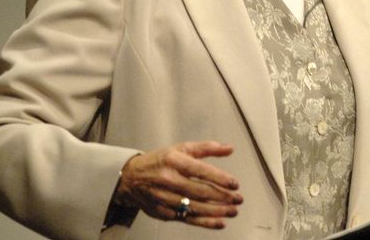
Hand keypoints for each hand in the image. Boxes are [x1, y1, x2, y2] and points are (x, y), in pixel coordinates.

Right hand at [115, 141, 242, 229]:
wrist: (130, 178)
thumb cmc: (161, 161)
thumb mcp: (181, 148)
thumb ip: (207, 148)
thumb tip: (230, 148)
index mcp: (174, 161)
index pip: (200, 170)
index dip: (219, 178)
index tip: (235, 184)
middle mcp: (168, 180)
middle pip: (199, 191)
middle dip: (222, 197)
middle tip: (238, 199)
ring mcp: (164, 198)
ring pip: (194, 207)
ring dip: (216, 211)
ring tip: (233, 211)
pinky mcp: (162, 212)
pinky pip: (186, 218)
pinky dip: (204, 222)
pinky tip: (219, 222)